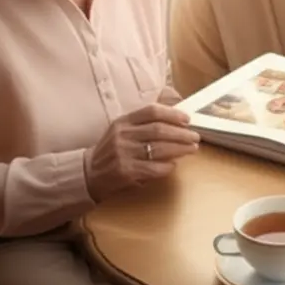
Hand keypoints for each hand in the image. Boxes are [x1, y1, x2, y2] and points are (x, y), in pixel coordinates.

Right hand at [84, 103, 199, 201]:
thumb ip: (144, 122)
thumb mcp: (122, 130)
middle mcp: (122, 135)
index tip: (187, 119)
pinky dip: (168, 166)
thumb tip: (175, 115)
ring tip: (192, 149)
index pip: (152, 111)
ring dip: (180, 149)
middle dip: (182, 134)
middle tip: (195, 137)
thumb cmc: (112, 150)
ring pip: (160, 149)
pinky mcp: (126, 172)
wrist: (90, 173)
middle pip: (159, 130)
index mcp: (123, 121)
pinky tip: (174, 164)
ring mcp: (124, 154)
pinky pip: (154, 168)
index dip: (173, 114)